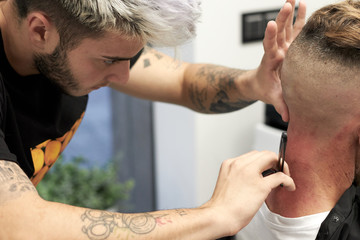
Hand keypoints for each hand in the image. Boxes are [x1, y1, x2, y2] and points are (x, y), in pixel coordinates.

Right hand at [202, 151, 294, 235]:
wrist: (219, 216)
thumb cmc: (222, 205)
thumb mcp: (227, 182)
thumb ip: (238, 175)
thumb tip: (254, 178)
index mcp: (230, 164)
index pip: (252, 155)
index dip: (263, 161)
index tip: (267, 168)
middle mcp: (240, 165)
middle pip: (263, 153)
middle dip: (274, 161)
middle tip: (279, 171)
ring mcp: (250, 174)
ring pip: (272, 158)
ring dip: (281, 167)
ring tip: (284, 177)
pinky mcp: (260, 186)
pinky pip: (280, 177)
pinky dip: (288, 180)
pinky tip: (289, 186)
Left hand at [254, 0, 305, 121]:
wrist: (257, 83)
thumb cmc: (264, 89)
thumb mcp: (272, 98)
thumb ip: (280, 105)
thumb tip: (287, 117)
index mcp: (271, 62)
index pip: (269, 46)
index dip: (270, 36)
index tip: (271, 24)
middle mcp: (276, 51)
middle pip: (279, 33)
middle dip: (282, 19)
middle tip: (287, 4)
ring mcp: (282, 46)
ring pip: (286, 28)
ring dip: (289, 13)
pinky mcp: (288, 46)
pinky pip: (294, 30)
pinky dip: (298, 18)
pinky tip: (302, 5)